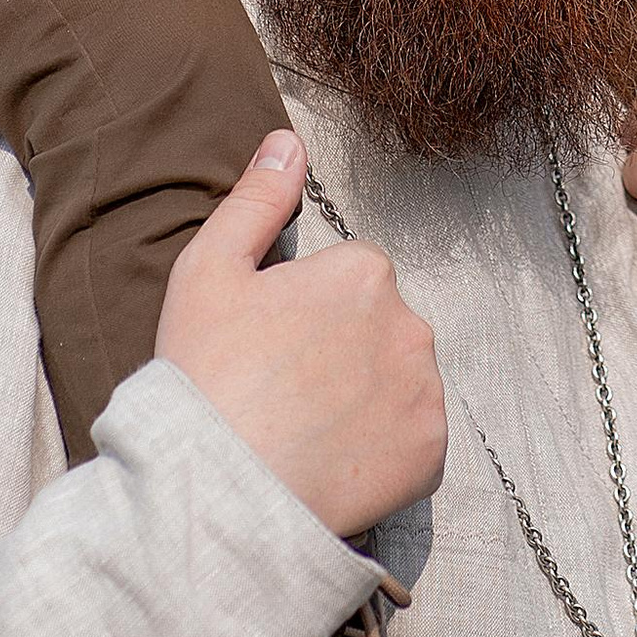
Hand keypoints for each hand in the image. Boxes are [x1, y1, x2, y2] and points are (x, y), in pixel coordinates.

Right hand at [156, 131, 447, 536]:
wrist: (217, 494)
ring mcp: (424, 391)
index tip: (268, 348)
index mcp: (363, 271)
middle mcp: (409, 321)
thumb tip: (289, 141)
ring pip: (398, 383)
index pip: (347, 281)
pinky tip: (332, 463)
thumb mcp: (208, 270)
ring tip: (304, 432)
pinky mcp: (431, 453)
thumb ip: (256, 199)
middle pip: (379, 330)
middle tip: (283, 394)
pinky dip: (382, 452)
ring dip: (365, 400)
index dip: (303, 314)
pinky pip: (412, 442)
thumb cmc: (205, 376)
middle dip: (342, 353)